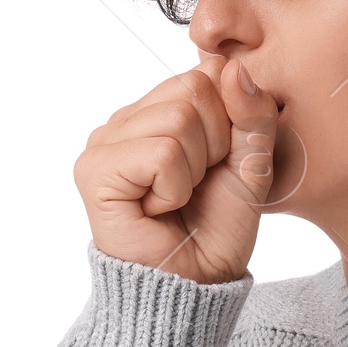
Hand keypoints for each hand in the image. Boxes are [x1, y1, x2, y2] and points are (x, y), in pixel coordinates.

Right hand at [73, 50, 281, 282]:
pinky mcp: (94, 170)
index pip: (207, 72)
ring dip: (193, 170)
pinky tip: (158, 209)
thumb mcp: (252, 162)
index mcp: (159, 108)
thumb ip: (253, 112)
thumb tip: (231, 64)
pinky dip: (174, 188)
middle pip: (194, 89)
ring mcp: (105, 141)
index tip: (217, 164)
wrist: (197, 282)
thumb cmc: (218, 226)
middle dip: (214, 145)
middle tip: (196, 185)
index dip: (230, 121)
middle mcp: (127, 118)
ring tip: (177, 197)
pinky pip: (160, 154)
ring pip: (178, 119)